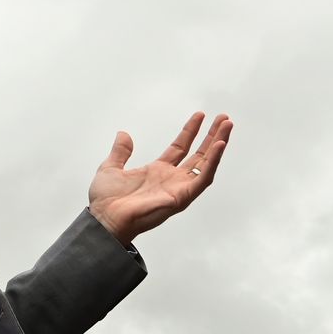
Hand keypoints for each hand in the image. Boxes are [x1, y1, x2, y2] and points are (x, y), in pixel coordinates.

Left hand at [88, 112, 232, 243]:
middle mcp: (172, 179)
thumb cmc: (106, 199)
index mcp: (157, 171)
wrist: (105, 218)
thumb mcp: (111, 168)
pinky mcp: (183, 197)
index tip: (200, 115)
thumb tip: (123, 134)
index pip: (179, 147)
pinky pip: (203, 178)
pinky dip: (213, 162)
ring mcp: (179, 187)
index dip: (190, 131)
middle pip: (198, 153)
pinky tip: (219, 145)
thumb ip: (120, 151)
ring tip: (227, 126)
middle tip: (224, 118)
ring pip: (206, 163)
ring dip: (218, 144)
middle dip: (212, 136)